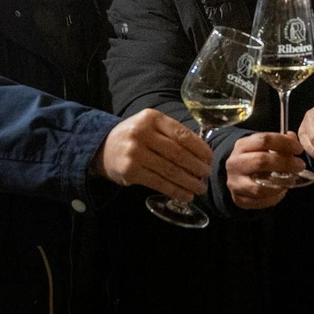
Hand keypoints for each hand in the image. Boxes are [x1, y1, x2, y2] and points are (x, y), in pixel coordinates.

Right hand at [92, 109, 210, 200]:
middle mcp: (142, 133)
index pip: (182, 134)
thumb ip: (172, 133)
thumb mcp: (151, 125)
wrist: (103, 148)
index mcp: (152, 118)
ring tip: (200, 188)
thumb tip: (203, 153)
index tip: (210, 158)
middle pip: (177, 153)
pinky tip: (186, 195)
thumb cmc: (135, 136)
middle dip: (196, 166)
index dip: (199, 148)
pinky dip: (175, 191)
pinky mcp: (130, 171)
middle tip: (207, 175)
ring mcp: (135, 152)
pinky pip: (159, 183)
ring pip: (170, 170)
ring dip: (188, 182)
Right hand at [225, 132, 303, 209]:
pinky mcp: (238, 199)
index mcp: (242, 146)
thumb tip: (293, 139)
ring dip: (280, 184)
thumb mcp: (263, 146)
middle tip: (300, 165)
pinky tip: (282, 191)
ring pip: (259, 187)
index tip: (298, 148)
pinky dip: (274, 198)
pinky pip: (259, 202)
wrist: (236, 174)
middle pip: (261, 161)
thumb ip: (280, 142)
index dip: (284, 143)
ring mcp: (235, 183)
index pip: (264, 140)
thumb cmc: (254, 158)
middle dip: (285, 163)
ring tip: (291, 180)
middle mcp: (235, 164)